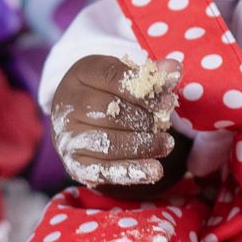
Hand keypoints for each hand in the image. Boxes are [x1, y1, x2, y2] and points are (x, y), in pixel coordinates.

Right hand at [50, 53, 180, 188]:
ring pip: (107, 143)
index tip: (168, 101)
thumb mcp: (125, 78)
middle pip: (110, 112)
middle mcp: (67, 104)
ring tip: (166, 146)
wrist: (78, 119)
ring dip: (141, 146)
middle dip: (143, 120)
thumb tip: (174, 69)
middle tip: (166, 124)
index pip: (113, 78)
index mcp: (82, 74)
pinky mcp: (73, 163)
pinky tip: (152, 172)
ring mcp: (67, 136)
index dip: (144, 91)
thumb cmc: (108, 93)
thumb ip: (150, 76)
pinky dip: (129, 172)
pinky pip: (102, 170)